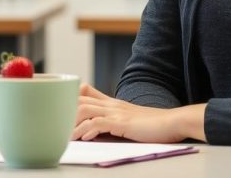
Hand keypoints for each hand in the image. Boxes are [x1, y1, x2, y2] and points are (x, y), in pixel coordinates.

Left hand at [73, 83, 205, 142]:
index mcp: (113, 103)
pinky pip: (98, 124)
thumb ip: (115, 122)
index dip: (70, 97)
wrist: (174, 122)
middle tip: (56, 127)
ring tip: (67, 137)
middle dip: (64, 112)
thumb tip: (97, 131)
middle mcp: (112, 104)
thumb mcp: (131, 120)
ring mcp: (117, 112)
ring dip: (72, 124)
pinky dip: (87, 130)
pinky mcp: (123, 123)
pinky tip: (84, 138)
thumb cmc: (155, 125)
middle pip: (79, 100)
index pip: (85, 91)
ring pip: (84, 110)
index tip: (60, 109)